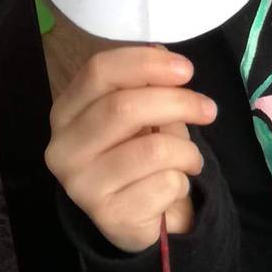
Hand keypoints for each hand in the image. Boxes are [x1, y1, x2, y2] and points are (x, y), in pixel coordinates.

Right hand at [46, 45, 216, 255]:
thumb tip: (162, 53)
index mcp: (66, 112)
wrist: (139, 219)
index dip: (146, 64)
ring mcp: (81, 185)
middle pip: (124, 108)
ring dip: (187, 152)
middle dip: (178, 103)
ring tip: (190, 159)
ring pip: (153, 150)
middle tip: (208, 109)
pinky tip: (173, 187)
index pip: (98, 72)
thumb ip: (146, 85)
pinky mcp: (109, 215)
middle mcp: (63, 148)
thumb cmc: (138, 157)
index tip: (185, 69)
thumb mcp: (141, 116)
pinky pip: (165, 184)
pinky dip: (182, 182)